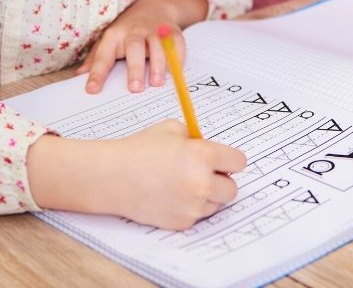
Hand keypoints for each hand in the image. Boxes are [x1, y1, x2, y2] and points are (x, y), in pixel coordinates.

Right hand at [27, 121, 246, 228]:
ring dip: (206, 195)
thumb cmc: (141, 148)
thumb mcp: (173, 129)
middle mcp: (201, 182)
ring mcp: (192, 206)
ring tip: (182, 183)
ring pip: (216, 204)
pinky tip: (171, 195)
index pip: (238, 162)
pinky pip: (197, 215)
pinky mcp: (181, 222)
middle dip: (221, 180)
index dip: (231, 160)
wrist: (113, 176)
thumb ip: (198, 139)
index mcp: (203, 155)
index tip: (224, 161)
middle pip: (232, 189)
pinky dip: (190, 207)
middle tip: (205, 173)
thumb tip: (216, 153)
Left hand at [77, 0, 207, 93]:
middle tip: (135, 89)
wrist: (153, 7)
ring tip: (157, 83)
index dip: (97, 73)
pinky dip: (177, 58)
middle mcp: (134, 32)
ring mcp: (155, 30)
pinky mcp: (172, 31)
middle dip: (134, 68)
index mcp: (114, 35)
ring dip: (158, 64)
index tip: (92, 90)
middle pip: (134, 48)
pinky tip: (175, 72)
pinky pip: (177, 44)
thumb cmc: (127, 30)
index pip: (104, 56)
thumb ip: (96, 58)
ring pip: (157, 46)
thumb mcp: (109, 40)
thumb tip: (80, 76)